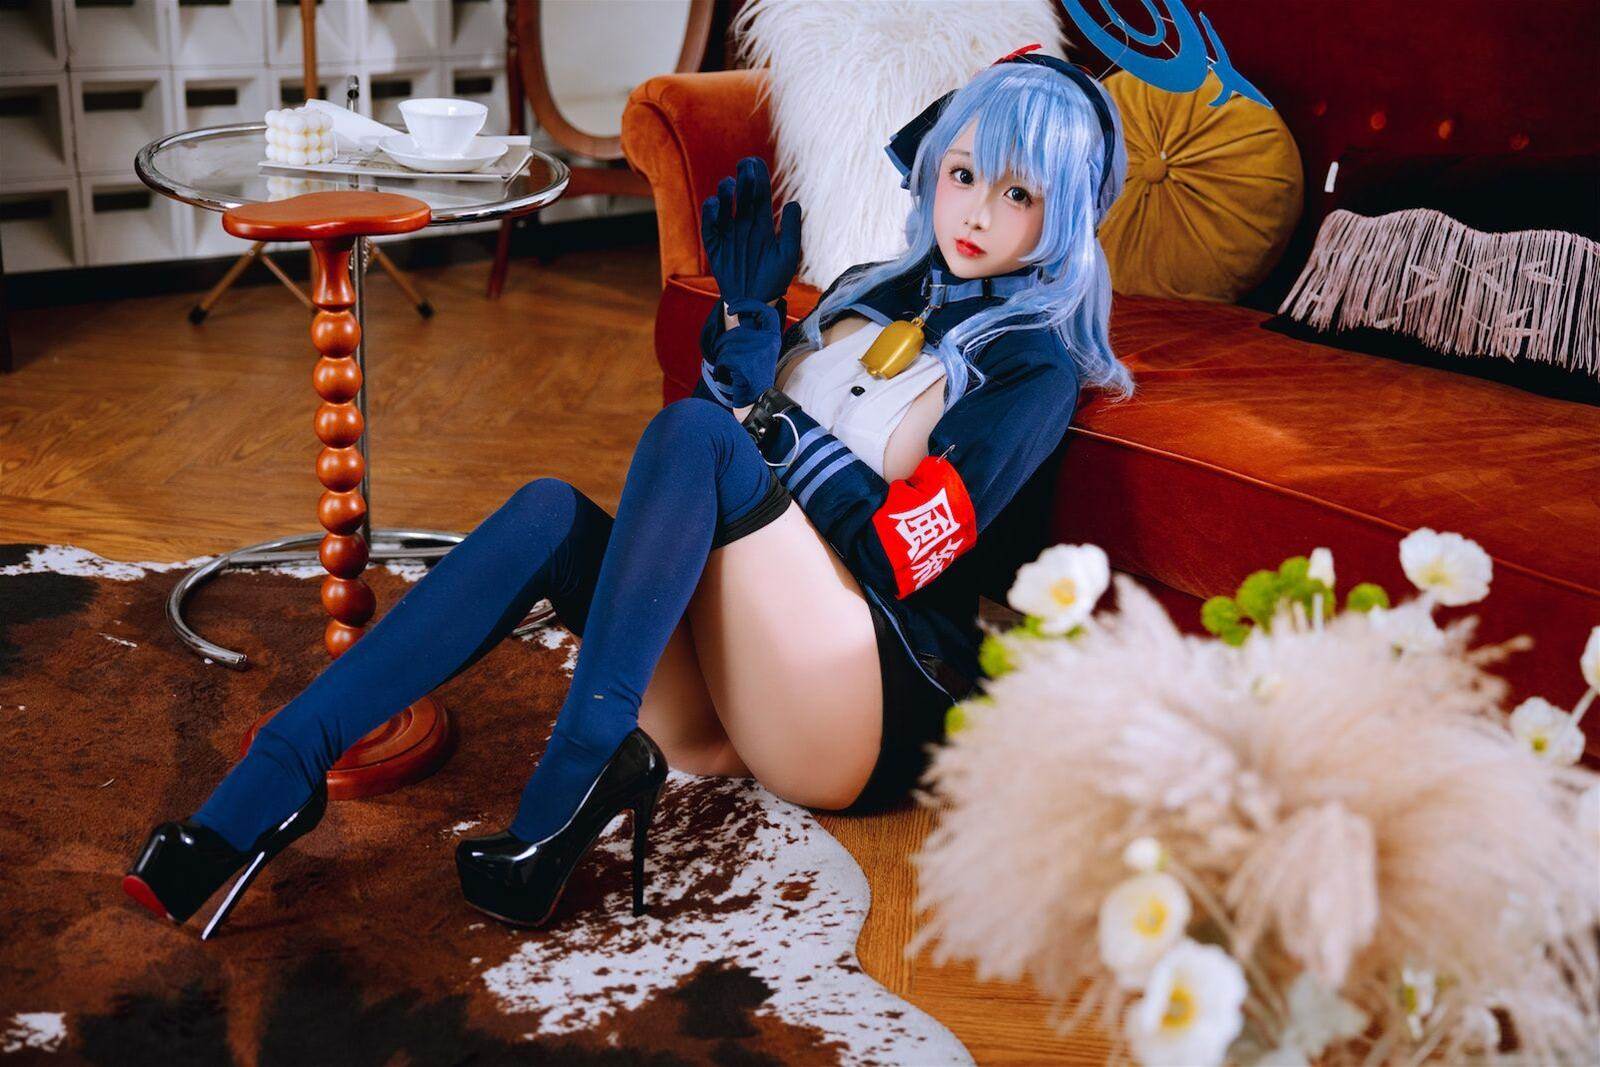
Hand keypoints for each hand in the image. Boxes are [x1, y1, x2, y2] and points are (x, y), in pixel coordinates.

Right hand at [700, 156, 801, 305]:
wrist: (754, 303)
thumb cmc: (774, 280)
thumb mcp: (787, 256)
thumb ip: (792, 231)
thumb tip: (793, 203)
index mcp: (761, 222)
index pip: (759, 192)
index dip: (757, 175)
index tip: (754, 162)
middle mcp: (743, 223)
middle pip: (741, 193)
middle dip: (743, 176)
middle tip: (744, 166)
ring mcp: (727, 232)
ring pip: (723, 203)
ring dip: (725, 191)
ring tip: (731, 187)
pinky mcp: (713, 245)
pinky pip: (709, 224)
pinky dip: (710, 212)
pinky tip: (717, 206)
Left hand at [708, 297, 782, 407]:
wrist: (759, 399)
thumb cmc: (755, 374)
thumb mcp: (762, 350)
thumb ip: (753, 333)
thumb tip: (735, 313)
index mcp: (773, 336)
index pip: (764, 311)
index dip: (747, 304)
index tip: (733, 307)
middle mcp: (768, 341)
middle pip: (735, 332)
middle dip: (725, 344)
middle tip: (731, 358)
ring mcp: (757, 351)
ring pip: (726, 345)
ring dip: (723, 356)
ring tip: (734, 368)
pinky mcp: (745, 362)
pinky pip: (723, 358)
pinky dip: (721, 367)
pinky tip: (730, 374)